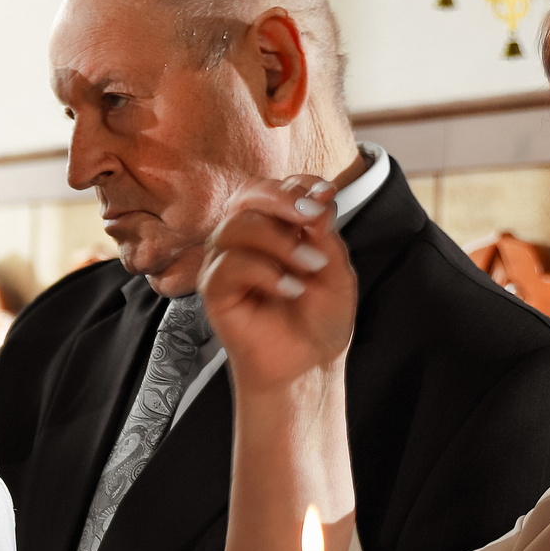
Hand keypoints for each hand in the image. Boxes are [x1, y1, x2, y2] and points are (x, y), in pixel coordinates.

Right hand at [199, 175, 357, 394]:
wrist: (307, 365)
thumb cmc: (319, 319)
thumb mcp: (335, 269)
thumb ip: (323, 233)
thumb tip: (318, 194)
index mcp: (275, 228)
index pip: (276, 188)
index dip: (300, 185)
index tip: (326, 197)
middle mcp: (246, 239)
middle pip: (248, 196)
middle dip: (282, 199)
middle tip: (312, 217)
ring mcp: (226, 262)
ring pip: (236, 226)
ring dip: (280, 241)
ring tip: (310, 268)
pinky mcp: (214, 290)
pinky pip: (228, 264)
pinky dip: (265, 272)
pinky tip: (290, 290)